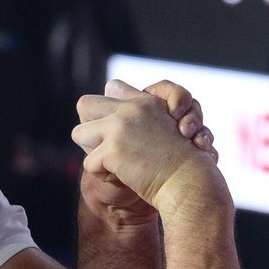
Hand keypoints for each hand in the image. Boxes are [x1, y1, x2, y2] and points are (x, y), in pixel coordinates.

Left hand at [73, 79, 220, 218]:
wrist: (190, 181)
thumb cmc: (184, 164)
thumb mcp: (170, 130)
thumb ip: (147, 120)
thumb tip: (117, 113)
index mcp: (146, 101)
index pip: (114, 87)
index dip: (108, 108)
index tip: (119, 128)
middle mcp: (132, 108)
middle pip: (85, 104)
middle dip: (89, 124)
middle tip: (105, 144)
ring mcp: (120, 126)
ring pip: (79, 133)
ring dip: (93, 151)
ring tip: (114, 162)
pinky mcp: (113, 148)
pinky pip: (89, 163)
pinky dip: (104, 176)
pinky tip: (124, 177)